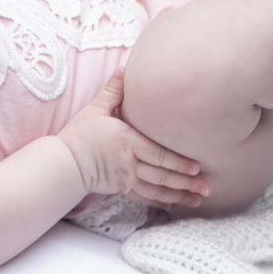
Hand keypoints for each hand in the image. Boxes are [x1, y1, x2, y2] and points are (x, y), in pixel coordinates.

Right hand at [57, 68, 209, 209]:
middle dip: (187, 182)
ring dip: (179, 195)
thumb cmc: (79, 134)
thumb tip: (123, 67)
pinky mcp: (120, 188)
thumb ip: (113, 91)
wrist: (64, 161)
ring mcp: (126, 178)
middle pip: (163, 174)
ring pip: (157, 189)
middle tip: (208, 187)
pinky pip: (143, 197)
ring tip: (198, 199)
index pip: (159, 154)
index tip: (197, 167)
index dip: (179, 162)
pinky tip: (173, 206)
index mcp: (128, 141)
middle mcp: (130, 162)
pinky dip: (159, 202)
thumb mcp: (96, 108)